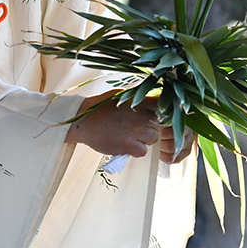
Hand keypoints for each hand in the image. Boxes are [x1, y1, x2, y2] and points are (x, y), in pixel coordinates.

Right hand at [66, 92, 194, 162]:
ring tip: (130, 136)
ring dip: (144, 139)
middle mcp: (140, 114)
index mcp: (138, 100)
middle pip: (159, 124)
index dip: (163, 111)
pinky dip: (135, 150)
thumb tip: (152, 100)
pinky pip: (142, 151)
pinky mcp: (129, 144)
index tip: (157, 115)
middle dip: (150, 126)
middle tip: (137, 127)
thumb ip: (137, 98)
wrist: (83, 121)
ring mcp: (135, 130)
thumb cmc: (100, 107)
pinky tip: (125, 144)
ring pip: (152, 138)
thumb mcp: (120, 96)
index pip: (162, 104)